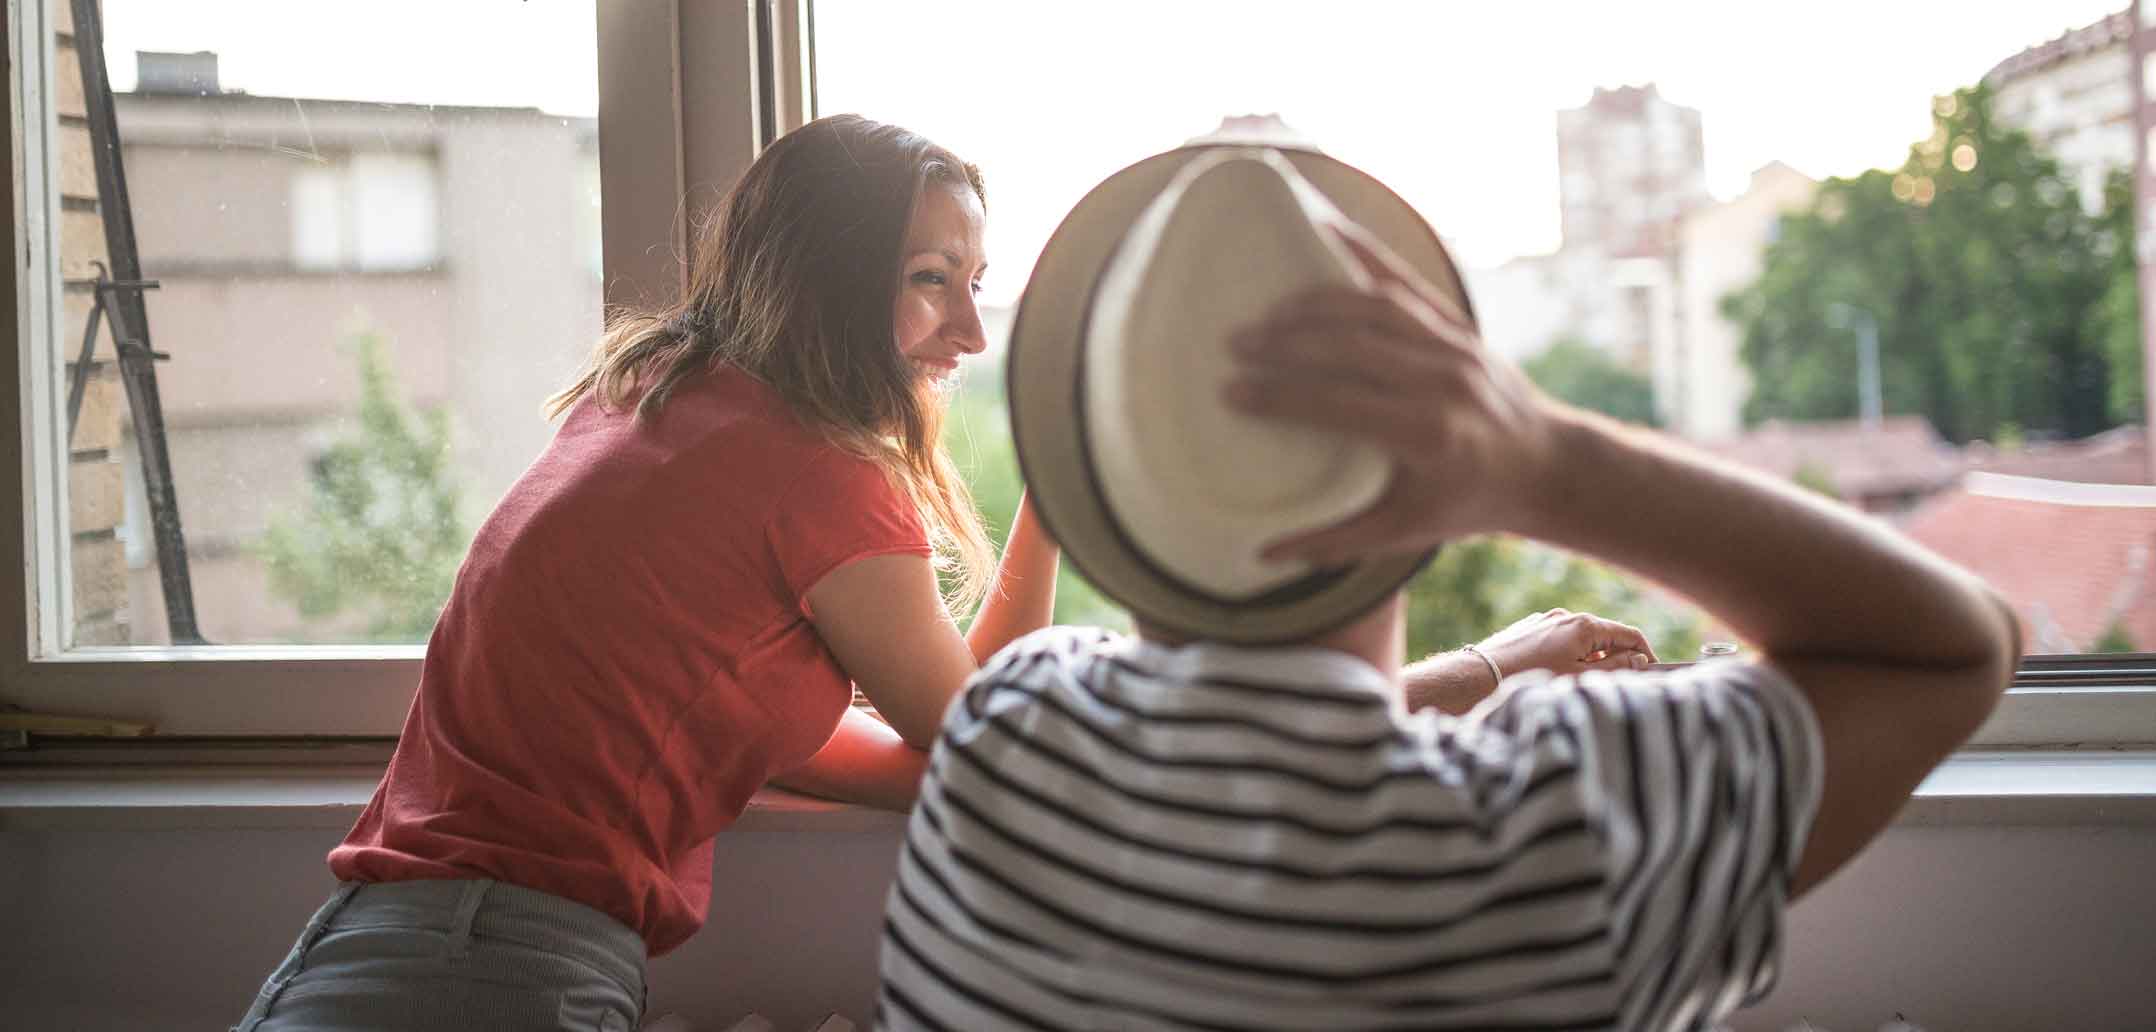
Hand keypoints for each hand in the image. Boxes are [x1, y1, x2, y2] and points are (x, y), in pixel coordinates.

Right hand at [1225, 226, 1559, 563]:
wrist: (1547, 465)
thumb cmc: (1468, 502)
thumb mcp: (1404, 532)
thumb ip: (1334, 541)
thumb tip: (1262, 556)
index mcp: (1426, 435)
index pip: (1337, 405)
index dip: (1280, 397)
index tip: (1231, 392)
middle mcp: (1441, 381)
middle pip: (1347, 348)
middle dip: (1284, 343)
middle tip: (1233, 345)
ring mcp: (1452, 344)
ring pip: (1371, 307)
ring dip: (1311, 305)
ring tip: (1263, 313)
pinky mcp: (1456, 322)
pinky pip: (1403, 280)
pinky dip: (1362, 251)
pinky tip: (1322, 229)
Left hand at [1476, 608, 1655, 677]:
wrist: (1480, 675)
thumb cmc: (1532, 678)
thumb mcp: (1580, 677)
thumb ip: (1617, 667)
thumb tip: (1640, 659)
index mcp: (1586, 625)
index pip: (1630, 634)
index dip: (1646, 654)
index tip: (1652, 672)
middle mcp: (1567, 617)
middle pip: (1606, 637)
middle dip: (1618, 659)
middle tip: (1620, 684)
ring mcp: (1546, 621)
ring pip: (1582, 640)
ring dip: (1591, 659)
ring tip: (1583, 684)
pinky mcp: (1529, 629)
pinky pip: (1559, 641)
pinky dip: (1568, 655)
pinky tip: (1556, 675)